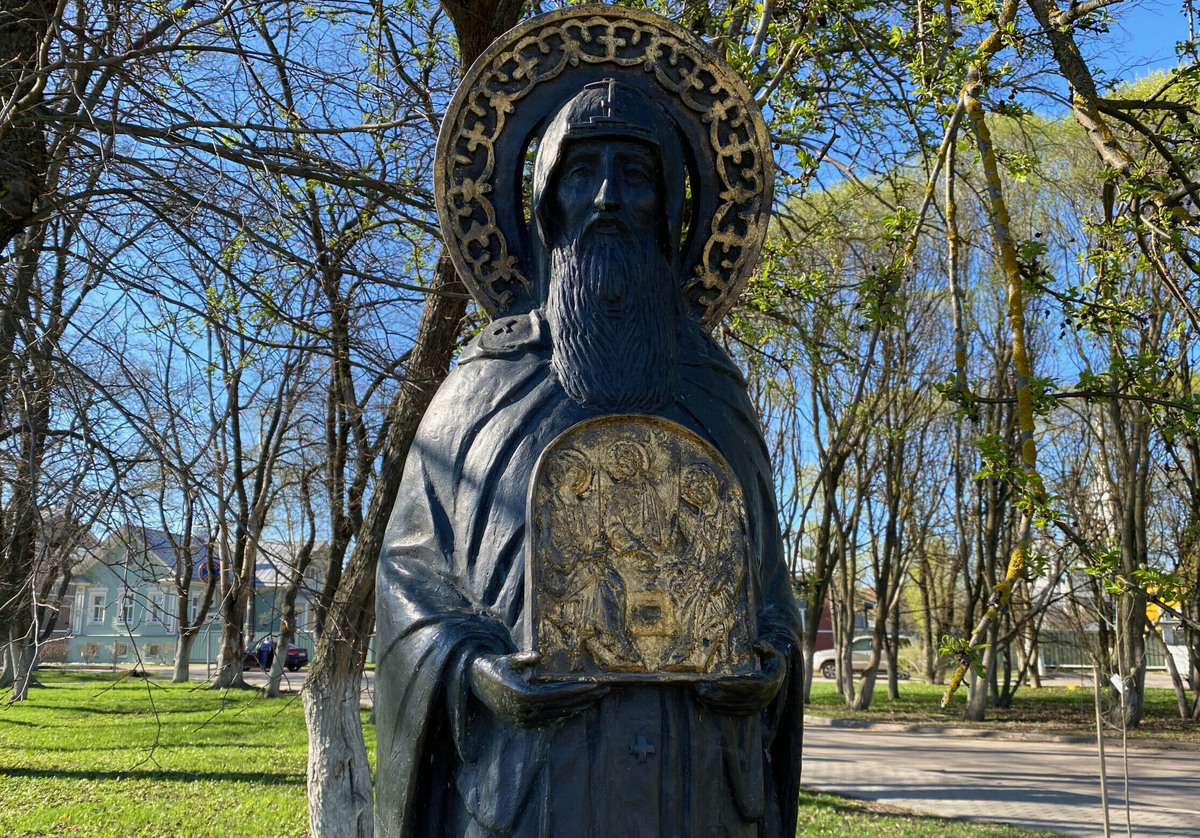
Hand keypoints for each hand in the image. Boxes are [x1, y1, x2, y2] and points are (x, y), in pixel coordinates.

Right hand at [469, 651, 607, 727]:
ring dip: (578, 708)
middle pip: (563, 706)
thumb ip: (523, 658)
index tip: (596, 686)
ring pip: (558, 715)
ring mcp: (523, 720)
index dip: (579, 691)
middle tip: (604, 691)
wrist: (475, 683)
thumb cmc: (495, 666)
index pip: (559, 694)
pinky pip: (548, 721)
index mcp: (523, 695)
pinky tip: (576, 708)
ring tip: (595, 700)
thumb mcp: (508, 659)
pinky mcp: (522, 724)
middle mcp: (525, 711)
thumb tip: (538, 655)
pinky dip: (564, 714)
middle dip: (585, 699)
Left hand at [694, 642, 786, 715]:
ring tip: (702, 698)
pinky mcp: (752, 710)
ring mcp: (758, 705)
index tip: (719, 683)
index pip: (749, 685)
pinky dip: (722, 710)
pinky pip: (736, 712)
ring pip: (735, 707)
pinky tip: (710, 705)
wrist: (779, 676)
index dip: (734, 685)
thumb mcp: (772, 652)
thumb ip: (765, 647)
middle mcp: (762, 697)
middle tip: (703, 691)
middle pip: (738, 699)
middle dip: (720, 696)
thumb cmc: (772, 661)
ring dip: (718, 704)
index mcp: (767, 682)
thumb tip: (756, 645)